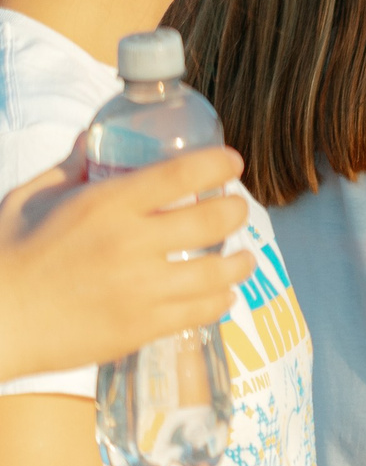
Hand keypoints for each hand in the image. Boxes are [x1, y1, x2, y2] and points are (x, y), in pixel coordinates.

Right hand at [0, 145, 253, 379]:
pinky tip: (220, 294)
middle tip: (236, 210)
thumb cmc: (6, 256)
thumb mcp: (31, 200)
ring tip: (242, 258)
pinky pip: (201, 312)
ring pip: (218, 271)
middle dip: (236, 210)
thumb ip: (71, 168)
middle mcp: (130, 244)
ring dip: (240, 261)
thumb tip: (94, 138)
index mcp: (106, 205)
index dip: (219, 165)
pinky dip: (219, 300)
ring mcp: (140, 290)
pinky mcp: (141, 328)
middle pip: (214, 219)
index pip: (183, 174)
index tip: (232, 163)